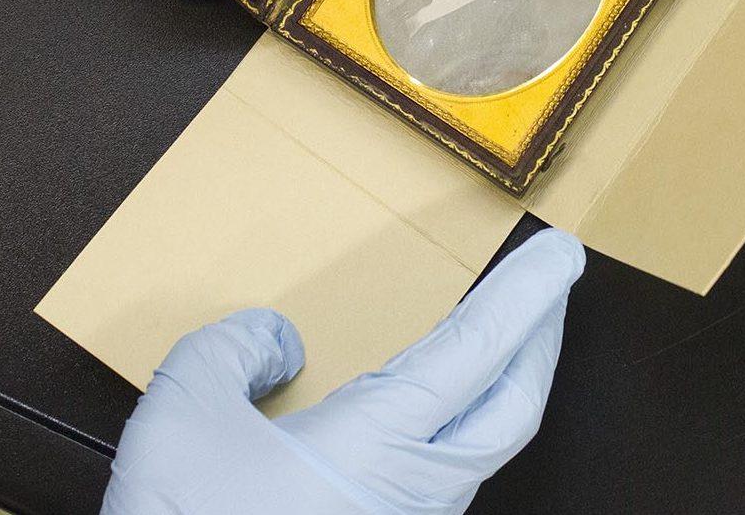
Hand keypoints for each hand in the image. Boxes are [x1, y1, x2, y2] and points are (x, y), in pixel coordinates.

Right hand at [101, 228, 586, 513]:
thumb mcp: (182, 410)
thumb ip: (234, 348)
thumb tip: (283, 341)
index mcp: (377, 445)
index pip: (479, 350)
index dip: (527, 295)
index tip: (562, 254)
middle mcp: (412, 495)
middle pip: (515, 411)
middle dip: (541, 345)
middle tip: (550, 294)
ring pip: (482, 456)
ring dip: (503, 394)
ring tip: (498, 349)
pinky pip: (443, 485)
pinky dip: (459, 433)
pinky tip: (426, 421)